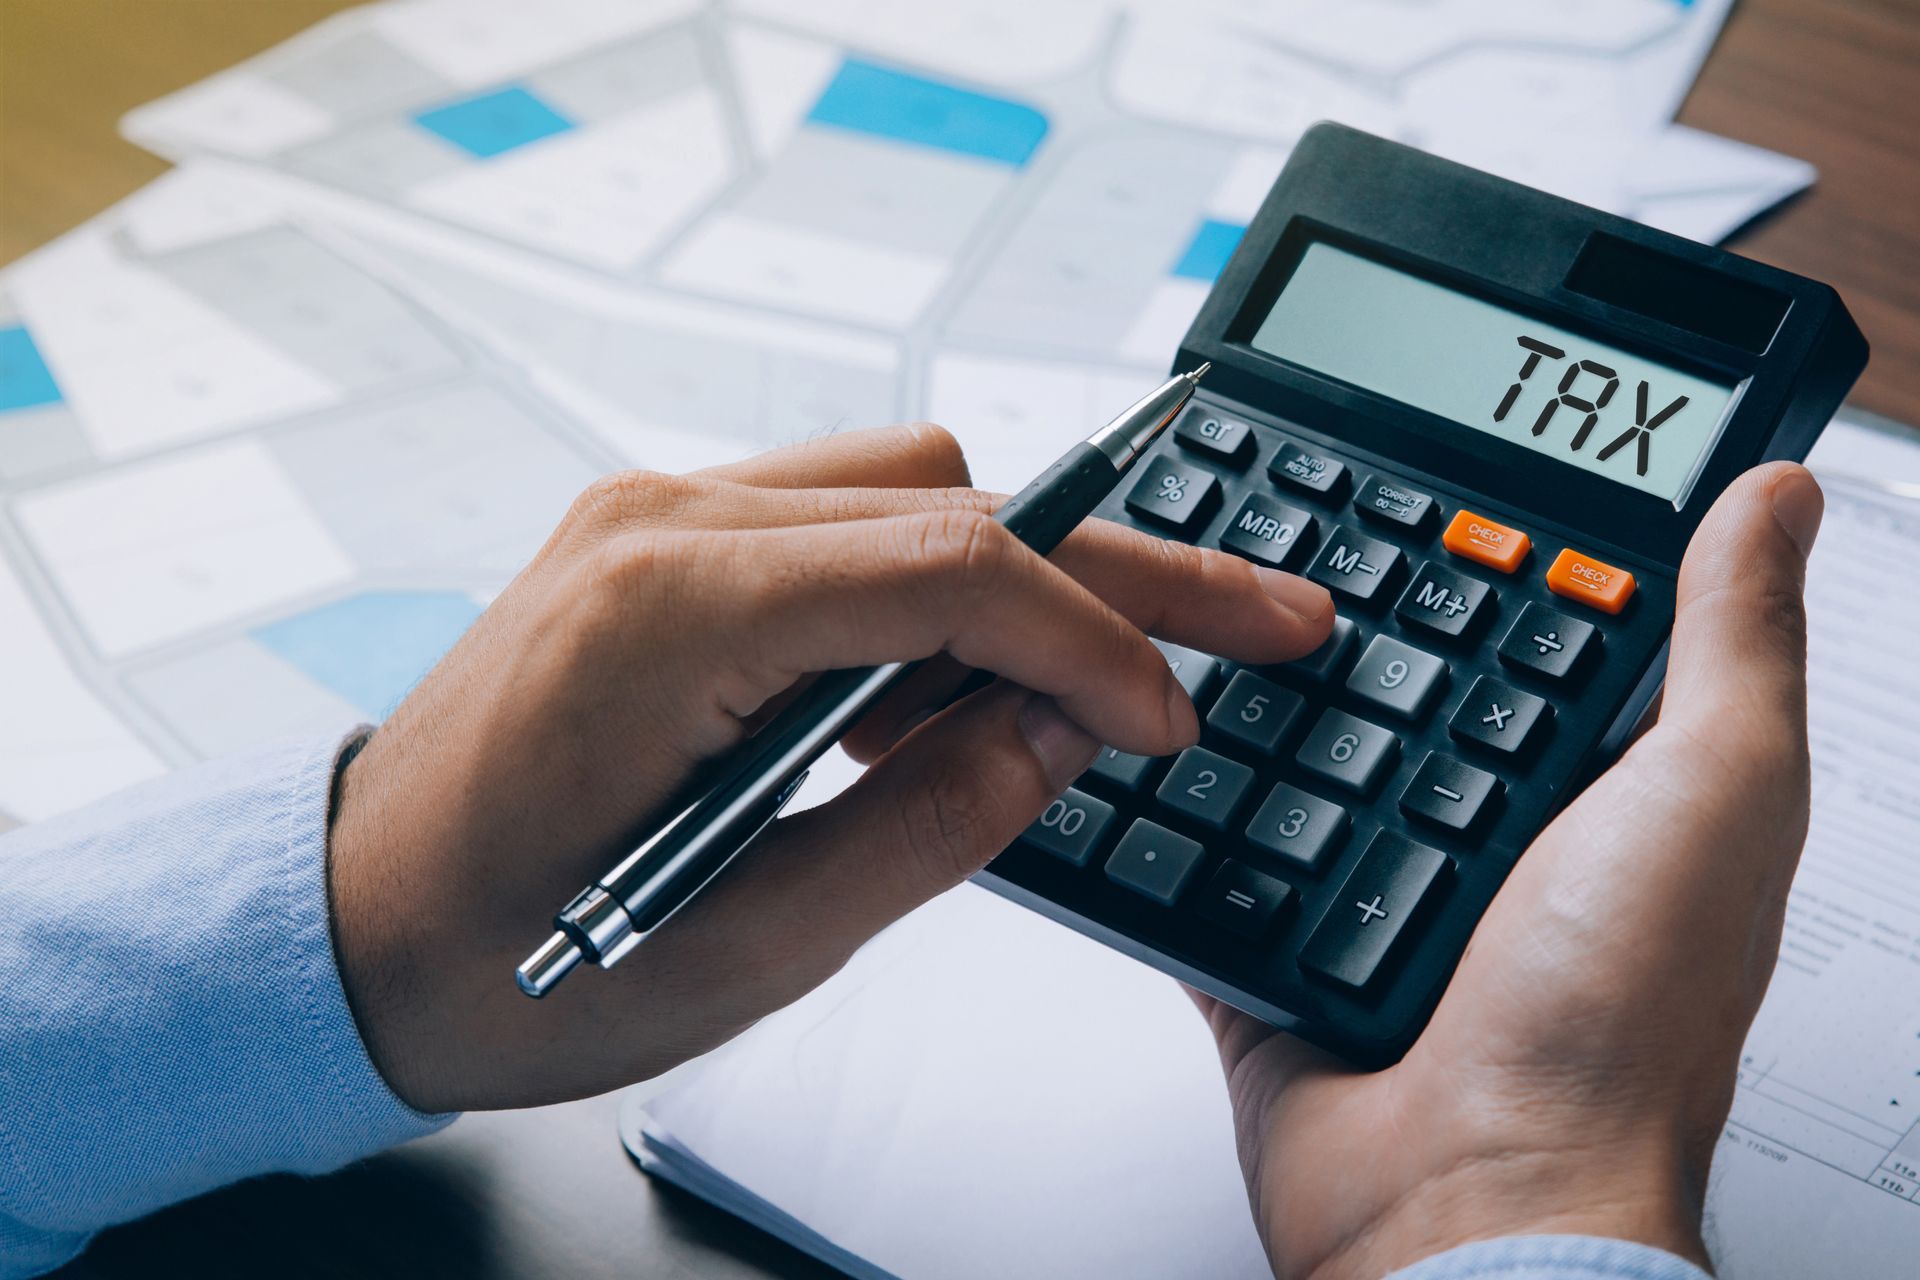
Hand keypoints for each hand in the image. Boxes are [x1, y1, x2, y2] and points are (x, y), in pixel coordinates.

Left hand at [327, 424, 1333, 1112]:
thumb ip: (923, 830)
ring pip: (911, 488)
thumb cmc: (501, 956)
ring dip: (1029, 576)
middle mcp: (661, 523)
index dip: (1096, 640)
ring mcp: (656, 516)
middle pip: (953, 502)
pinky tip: (971, 683)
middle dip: (1120, 571)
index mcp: (669, 613)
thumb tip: (1060, 734)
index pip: (952, 567)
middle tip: (1257, 617)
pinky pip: (843, 526)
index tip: (1173, 719)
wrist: (347, 922)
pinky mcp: (664, 543)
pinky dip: (936, 590)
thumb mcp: (742, 947)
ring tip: (1111, 685)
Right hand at [1202, 462, 1823, 1277]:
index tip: (1442, 471)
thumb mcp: (1711, 791)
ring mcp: (1377, 893)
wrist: (1470, 1201)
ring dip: (1249, 703)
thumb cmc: (1617, 1028)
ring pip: (1292, 759)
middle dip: (1345, 617)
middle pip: (1398, 681)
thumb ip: (1733, 643)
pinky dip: (1177, 810)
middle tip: (1288, 529)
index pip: (1542, 629)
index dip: (1501, 551)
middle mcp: (1490, 835)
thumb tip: (1779, 497)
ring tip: (1200, 609)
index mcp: (1602, 789)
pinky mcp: (1278, 950)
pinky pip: (1210, 858)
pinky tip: (1147, 738)